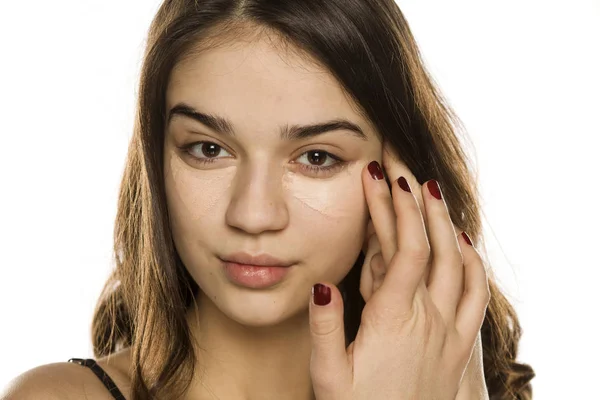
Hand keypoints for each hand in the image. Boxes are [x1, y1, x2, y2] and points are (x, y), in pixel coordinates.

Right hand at [308, 141, 490, 399]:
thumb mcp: (329, 375)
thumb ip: (326, 328)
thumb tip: (322, 282)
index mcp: (395, 320)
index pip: (404, 250)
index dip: (395, 209)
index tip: (381, 176)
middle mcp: (429, 318)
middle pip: (430, 246)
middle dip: (416, 200)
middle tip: (402, 164)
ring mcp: (449, 329)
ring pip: (456, 263)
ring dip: (444, 222)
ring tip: (430, 190)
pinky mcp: (460, 343)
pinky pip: (475, 293)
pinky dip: (470, 261)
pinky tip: (460, 242)